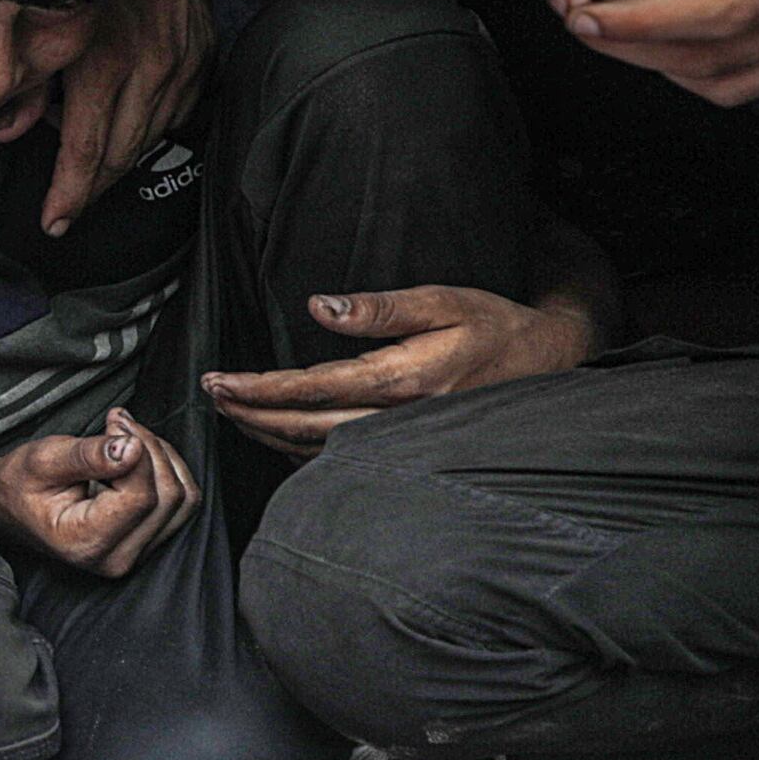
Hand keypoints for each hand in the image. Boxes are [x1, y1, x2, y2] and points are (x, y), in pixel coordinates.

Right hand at [0, 411, 200, 574]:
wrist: (9, 505)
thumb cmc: (19, 483)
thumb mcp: (42, 460)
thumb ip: (87, 455)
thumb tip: (131, 448)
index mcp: (85, 543)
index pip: (140, 496)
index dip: (137, 451)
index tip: (113, 424)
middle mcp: (116, 559)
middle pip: (168, 497)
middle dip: (151, 448)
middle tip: (118, 423)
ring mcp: (135, 555)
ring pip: (183, 499)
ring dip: (163, 457)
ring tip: (127, 438)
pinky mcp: (148, 543)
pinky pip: (184, 504)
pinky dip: (169, 469)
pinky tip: (139, 455)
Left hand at [13, 0, 210, 232]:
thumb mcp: (36, 24)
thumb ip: (22, 86)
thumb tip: (3, 134)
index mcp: (105, 65)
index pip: (86, 153)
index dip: (68, 196)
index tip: (53, 224)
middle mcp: (151, 70)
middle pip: (121, 155)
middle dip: (92, 187)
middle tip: (68, 206)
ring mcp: (183, 62)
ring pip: (153, 137)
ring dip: (120, 159)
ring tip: (91, 170)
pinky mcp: (203, 52)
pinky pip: (179, 110)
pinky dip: (152, 126)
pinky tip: (129, 126)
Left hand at [204, 284, 594, 452]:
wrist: (548, 365)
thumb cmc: (494, 326)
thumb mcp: (442, 301)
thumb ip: (379, 308)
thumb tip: (317, 307)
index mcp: (402, 380)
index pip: (311, 390)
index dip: (258, 389)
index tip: (218, 381)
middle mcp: (398, 420)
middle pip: (303, 428)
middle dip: (249, 414)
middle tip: (209, 396)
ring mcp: (402, 443)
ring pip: (317, 450)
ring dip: (267, 433)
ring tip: (230, 412)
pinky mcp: (405, 450)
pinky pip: (339, 458)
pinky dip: (298, 449)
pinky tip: (276, 433)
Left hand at [547, 0, 758, 103]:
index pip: (731, 9)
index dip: (645, 21)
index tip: (586, 10)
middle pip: (722, 65)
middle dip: (633, 49)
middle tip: (575, 13)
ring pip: (746, 82)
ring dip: (668, 65)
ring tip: (615, 22)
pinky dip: (715, 63)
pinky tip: (683, 27)